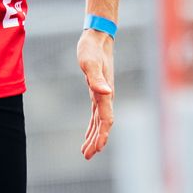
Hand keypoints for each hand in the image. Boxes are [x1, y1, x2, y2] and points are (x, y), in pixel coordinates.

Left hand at [77, 27, 114, 160]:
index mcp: (105, 92)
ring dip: (94, 137)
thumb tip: (106, 92)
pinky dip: (92, 126)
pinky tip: (88, 135)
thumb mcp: (90, 62)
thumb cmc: (92, 48)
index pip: (106, 119)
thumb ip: (96, 78)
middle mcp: (106, 96)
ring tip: (86, 152)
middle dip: (96, 141)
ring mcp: (102, 95)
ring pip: (99, 122)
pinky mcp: (97, 92)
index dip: (102, 134)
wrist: (98, 37)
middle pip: (103, 124)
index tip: (98, 148)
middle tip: (87, 156)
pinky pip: (96, 115)